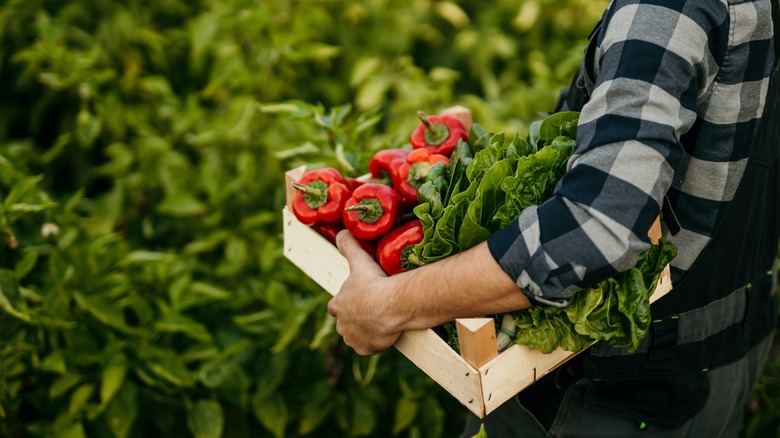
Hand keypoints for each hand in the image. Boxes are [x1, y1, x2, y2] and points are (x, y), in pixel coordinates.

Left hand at [327, 230, 402, 354]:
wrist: (390, 306)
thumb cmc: (373, 283)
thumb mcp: (359, 261)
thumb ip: (349, 246)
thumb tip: (341, 232)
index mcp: (338, 304)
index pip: (335, 305)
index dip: (343, 302)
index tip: (355, 299)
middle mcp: (341, 324)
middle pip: (344, 323)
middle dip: (353, 319)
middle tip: (369, 312)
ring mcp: (353, 338)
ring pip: (355, 336)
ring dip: (363, 331)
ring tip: (378, 324)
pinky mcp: (365, 348)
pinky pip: (367, 347)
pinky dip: (374, 343)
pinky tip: (384, 335)